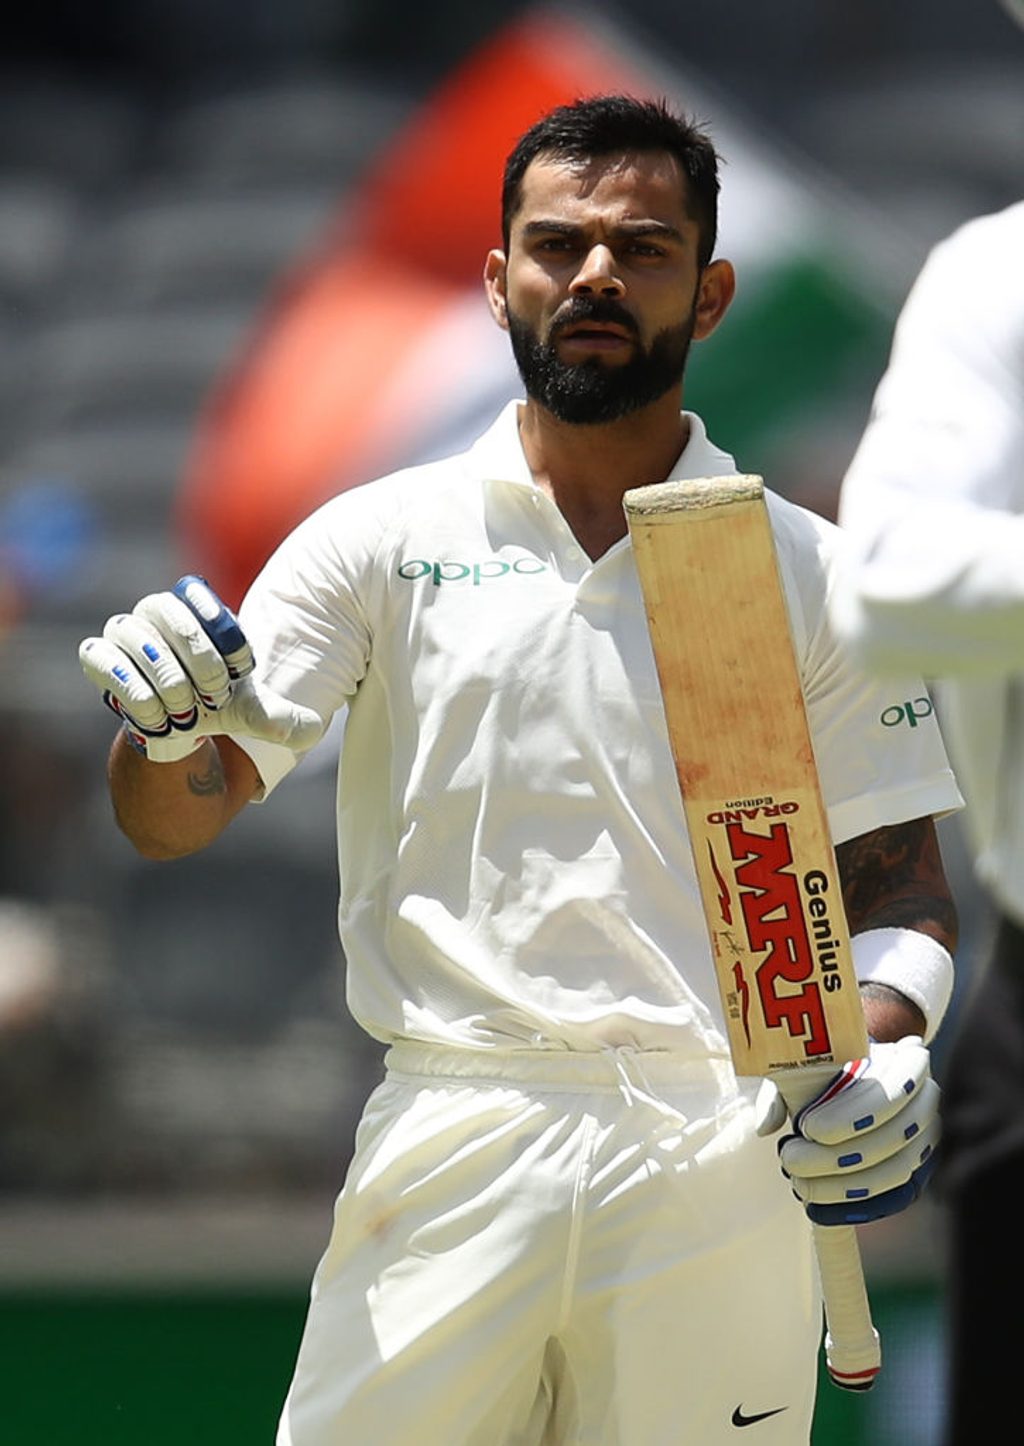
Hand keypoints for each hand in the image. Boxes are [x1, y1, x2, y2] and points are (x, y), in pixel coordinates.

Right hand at [79, 576, 323, 761]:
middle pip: (168, 613)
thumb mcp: (253, 712)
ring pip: (137, 639)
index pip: (197, 592)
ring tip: (188, 713)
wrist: (177, 727)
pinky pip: (104, 660)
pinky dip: (136, 694)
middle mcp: (155, 610)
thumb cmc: (216, 703)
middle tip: (216, 698)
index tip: (242, 670)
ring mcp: (123, 630)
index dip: (223, 631)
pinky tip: (159, 719)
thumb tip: (313, 730)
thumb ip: (281, 717)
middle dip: (199, 660)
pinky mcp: (97, 656)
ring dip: (169, 681)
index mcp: (194, 606)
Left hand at [755, 1036, 939, 1225]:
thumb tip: (765, 1124)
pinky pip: (894, 1198)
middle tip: (789, 1158)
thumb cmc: (830, 1065)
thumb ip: (786, 1085)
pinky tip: (818, 1209)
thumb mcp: (808, 1061)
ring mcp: (928, 1139)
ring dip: (842, 1185)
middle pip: (892, 1136)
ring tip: (799, 1182)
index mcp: (908, 1061)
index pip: (894, 1090)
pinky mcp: (920, 1170)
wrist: (859, 1073)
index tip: (806, 1126)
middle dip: (836, 1156)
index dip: (852, 1114)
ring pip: (894, 1171)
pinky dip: (855, 1207)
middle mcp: (928, 1100)